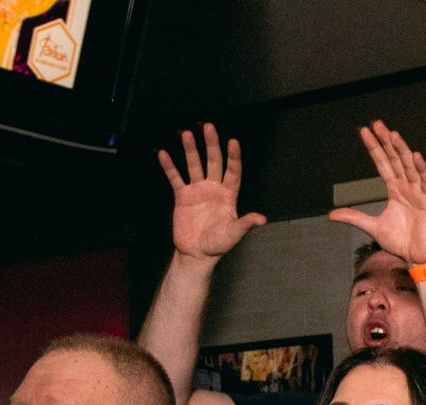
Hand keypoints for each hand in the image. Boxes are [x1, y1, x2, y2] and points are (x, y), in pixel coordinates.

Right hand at [157, 123, 265, 262]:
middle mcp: (214, 188)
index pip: (233, 171)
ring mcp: (198, 190)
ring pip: (194, 165)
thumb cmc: (217, 245)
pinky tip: (164, 154)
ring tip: (186, 134)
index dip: (233, 157)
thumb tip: (262, 219)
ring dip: (190, 150)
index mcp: (228, 195)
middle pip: (213, 162)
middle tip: (208, 127)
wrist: (196, 254)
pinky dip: (169, 166)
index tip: (233, 142)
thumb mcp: (234, 235)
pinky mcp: (182, 196)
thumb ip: (245, 224)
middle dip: (211, 145)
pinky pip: (175, 178)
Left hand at [329, 121, 425, 266]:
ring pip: (409, 166)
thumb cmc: (401, 242)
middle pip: (395, 159)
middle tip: (377, 124)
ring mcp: (418, 192)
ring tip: (392, 134)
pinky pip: (425, 181)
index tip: (365, 132)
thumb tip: (332, 214)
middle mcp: (407, 186)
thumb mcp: (372, 227)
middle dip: (386, 142)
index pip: (383, 163)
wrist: (417, 257)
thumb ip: (354, 217)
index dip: (374, 148)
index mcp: (395, 189)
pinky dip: (421, 168)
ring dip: (401, 150)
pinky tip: (415, 155)